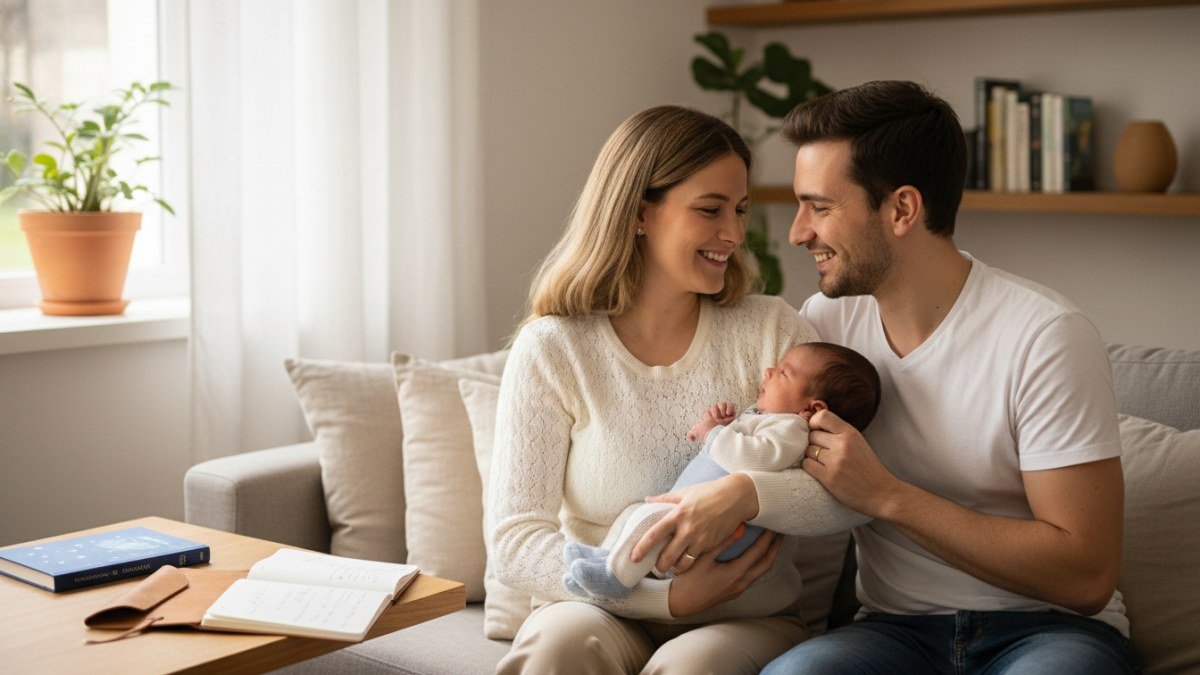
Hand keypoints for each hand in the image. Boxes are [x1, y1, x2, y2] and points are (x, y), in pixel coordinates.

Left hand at [632, 473, 758, 572]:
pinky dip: (689, 563)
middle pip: (667, 557)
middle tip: (656, 567)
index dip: (641, 548)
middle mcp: (687, 530)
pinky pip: (696, 560)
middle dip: (659, 566)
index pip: (654, 535)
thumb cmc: (709, 492)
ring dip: (675, 568)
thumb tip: (647, 500)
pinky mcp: (711, 545)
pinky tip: (686, 562)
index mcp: (677, 515)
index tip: (634, 557)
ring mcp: (700, 539)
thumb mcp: (685, 492)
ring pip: (683, 564)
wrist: (736, 497)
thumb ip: (664, 499)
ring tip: (671, 567)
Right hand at [667, 529, 780, 617]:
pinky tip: (754, 555)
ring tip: (770, 541)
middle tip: (779, 532)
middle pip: (766, 563)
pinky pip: (753, 575)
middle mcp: (741, 582)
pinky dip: (758, 563)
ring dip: (768, 555)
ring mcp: (739, 588)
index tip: (773, 525)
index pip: (758, 552)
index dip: (767, 538)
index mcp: (735, 573)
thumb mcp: (702, 558)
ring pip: (761, 571)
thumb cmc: (687, 580)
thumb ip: (722, 542)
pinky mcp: (734, 591)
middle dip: (775, 547)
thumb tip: (740, 527)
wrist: (679, 603)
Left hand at [686, 402, 736, 440]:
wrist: (719, 434)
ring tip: (724, 416)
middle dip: (716, 410)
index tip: (711, 419)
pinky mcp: (732, 414)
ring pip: (722, 404)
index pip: (708, 410)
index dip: (710, 413)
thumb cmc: (708, 433)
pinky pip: (730, 405)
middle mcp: (717, 416)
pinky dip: (729, 408)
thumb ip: (691, 434)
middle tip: (717, 417)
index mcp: (709, 418)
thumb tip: (690, 438)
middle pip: (715, 406)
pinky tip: (728, 414)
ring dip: (722, 409)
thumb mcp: (698, 433)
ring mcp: (724, 415)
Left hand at [802, 409, 902, 516]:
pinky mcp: (829, 477)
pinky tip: (821, 472)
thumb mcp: (858, 443)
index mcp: (851, 433)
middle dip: (814, 444)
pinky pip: (806, 465)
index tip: (816, 432)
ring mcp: (835, 461)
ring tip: (825, 464)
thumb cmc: (868, 469)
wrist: (882, 493)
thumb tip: (811, 427)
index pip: (822, 416)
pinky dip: (810, 468)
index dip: (813, 423)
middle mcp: (843, 444)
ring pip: (808, 451)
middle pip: (812, 436)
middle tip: (824, 454)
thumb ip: (839, 434)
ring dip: (811, 457)